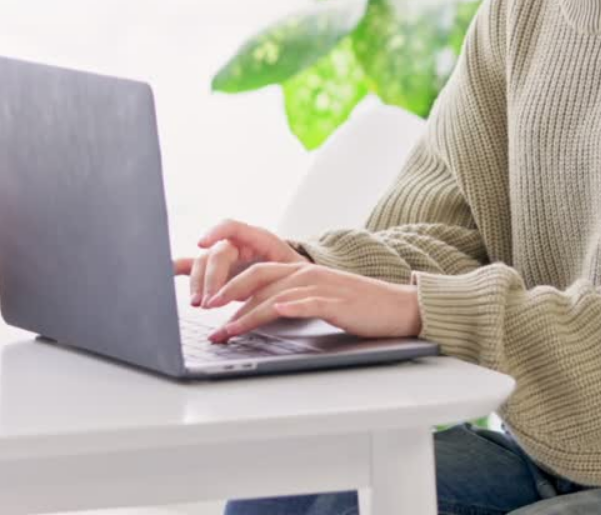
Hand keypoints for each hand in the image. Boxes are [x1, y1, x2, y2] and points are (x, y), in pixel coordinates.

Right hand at [172, 219, 311, 306]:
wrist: (298, 281)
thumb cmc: (296, 274)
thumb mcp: (294, 271)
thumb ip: (283, 274)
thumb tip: (280, 286)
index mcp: (257, 238)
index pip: (232, 227)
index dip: (215, 231)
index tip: (202, 244)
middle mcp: (237, 245)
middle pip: (215, 253)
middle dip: (210, 277)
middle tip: (209, 301)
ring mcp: (225, 257)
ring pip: (202, 263)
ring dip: (197, 283)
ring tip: (199, 303)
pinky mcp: (216, 271)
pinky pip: (193, 266)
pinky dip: (178, 269)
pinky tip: (165, 272)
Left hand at [200, 261, 422, 343]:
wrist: (395, 307)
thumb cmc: (355, 307)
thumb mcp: (316, 301)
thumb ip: (289, 302)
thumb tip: (258, 316)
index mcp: (300, 271)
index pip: (256, 274)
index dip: (229, 285)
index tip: (206, 303)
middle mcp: (307, 273)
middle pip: (258, 278)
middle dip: (228, 294)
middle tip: (205, 311)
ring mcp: (322, 286)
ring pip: (276, 294)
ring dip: (248, 313)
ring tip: (227, 329)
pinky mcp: (337, 301)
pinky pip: (309, 302)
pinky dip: (291, 306)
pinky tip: (277, 311)